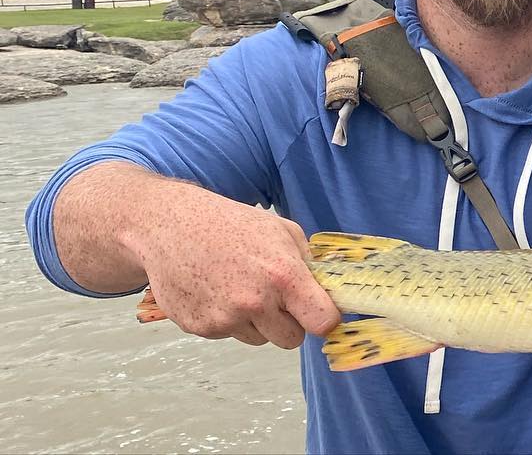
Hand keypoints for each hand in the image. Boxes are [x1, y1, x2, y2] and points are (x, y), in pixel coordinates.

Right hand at [130, 190, 339, 348]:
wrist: (169, 226)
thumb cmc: (229, 224)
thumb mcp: (281, 231)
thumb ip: (309, 264)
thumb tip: (329, 291)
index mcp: (283, 276)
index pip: (322, 322)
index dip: (325, 320)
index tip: (321, 314)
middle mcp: (254, 302)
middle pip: (291, 339)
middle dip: (289, 323)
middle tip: (276, 299)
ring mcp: (224, 318)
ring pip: (259, 339)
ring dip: (257, 322)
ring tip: (239, 287)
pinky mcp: (199, 328)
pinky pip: (229, 334)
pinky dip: (227, 319)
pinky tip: (216, 290)